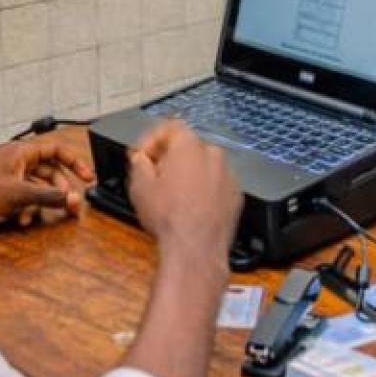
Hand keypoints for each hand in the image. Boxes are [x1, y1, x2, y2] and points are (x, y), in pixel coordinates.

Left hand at [0, 140, 93, 226]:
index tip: (88, 177)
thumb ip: (49, 196)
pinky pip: (18, 196)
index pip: (57, 150)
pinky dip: (20, 208)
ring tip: (31, 215)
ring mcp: (6, 174)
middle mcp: (15, 159)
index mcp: (21, 151)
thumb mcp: (19, 194)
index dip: (75, 163)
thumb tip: (74, 198)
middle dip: (57, 191)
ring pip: (33, 187)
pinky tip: (13, 218)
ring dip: (35, 203)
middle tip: (68, 205)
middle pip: (48, 172)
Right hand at [127, 120, 241, 267]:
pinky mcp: (235, 195)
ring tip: (173, 196)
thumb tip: (141, 159)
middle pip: (188, 146)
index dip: (151, 140)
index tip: (143, 155)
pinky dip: (205, 191)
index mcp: (189, 146)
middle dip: (170, 158)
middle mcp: (213, 155)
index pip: (170, 127)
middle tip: (155, 176)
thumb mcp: (139, 186)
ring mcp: (228, 175)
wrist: (195, 249)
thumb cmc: (169, 218)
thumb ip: (139, 162)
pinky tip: (190, 208)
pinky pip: (216, 185)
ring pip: (204, 166)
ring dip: (189, 174)